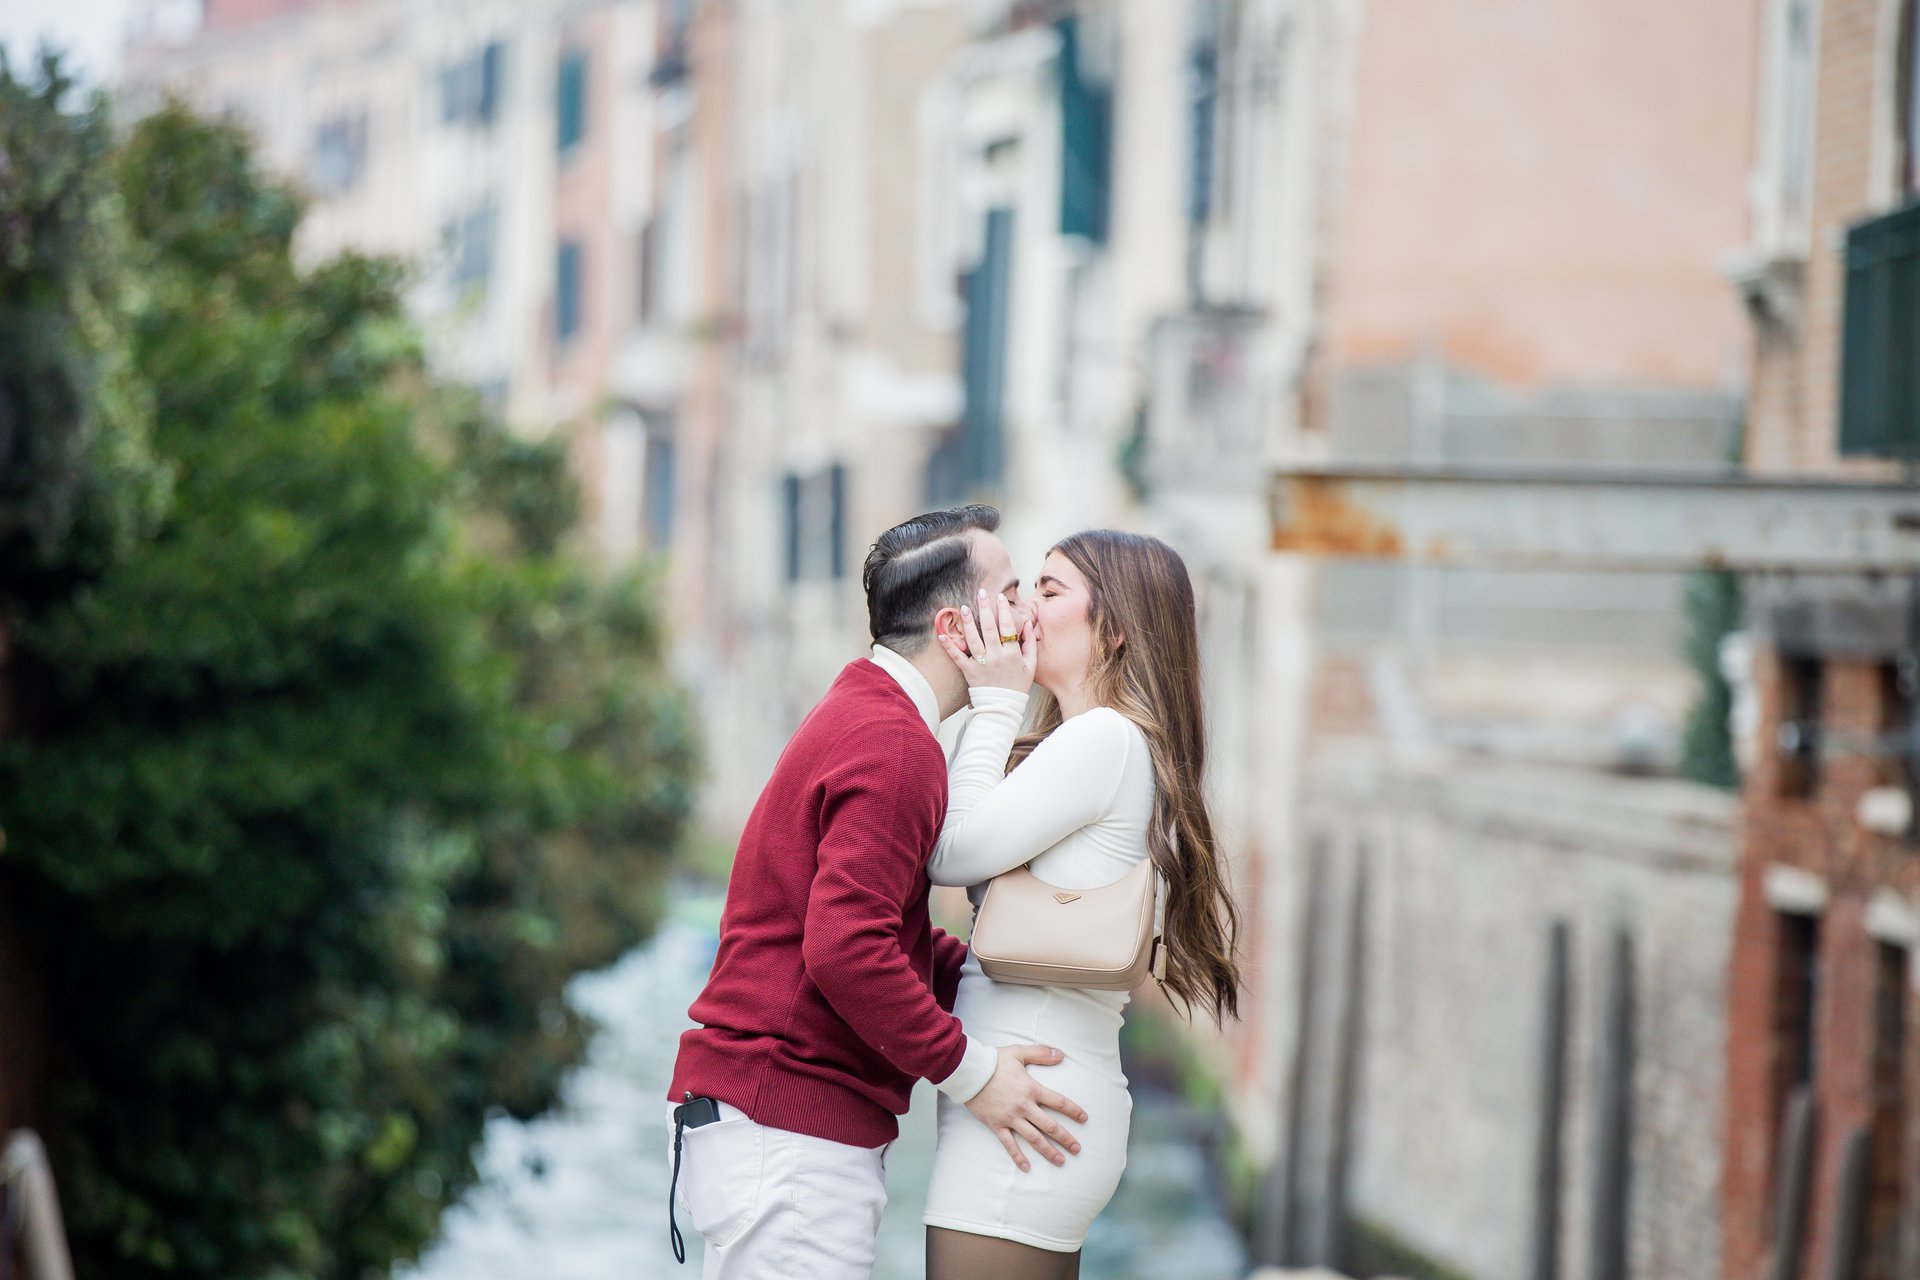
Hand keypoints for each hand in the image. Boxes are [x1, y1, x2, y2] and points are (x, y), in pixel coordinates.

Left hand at [937, 587, 1036, 692]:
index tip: (1000, 597)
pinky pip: (958, 657)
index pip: (1008, 627)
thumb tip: (1028, 624)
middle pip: (991, 628)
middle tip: (981, 593)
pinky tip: (942, 634)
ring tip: (965, 607)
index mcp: (1012, 654)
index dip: (1004, 611)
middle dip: (986, 609)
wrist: (1003, 708)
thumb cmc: (1017, 686)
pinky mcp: (969, 672)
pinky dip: (950, 646)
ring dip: (969, 623)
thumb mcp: (1031, 666)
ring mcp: (982, 664)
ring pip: (974, 639)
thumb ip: (1030, 644)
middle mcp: (997, 657)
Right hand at [961, 1044, 1088, 1171]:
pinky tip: (1027, 1167)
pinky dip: (1018, 1157)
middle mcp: (1024, 1106)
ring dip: (1048, 1151)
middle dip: (1065, 1138)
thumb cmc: (994, 1061)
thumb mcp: (1019, 1052)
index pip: (1059, 1102)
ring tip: (1060, 1161)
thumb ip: (1041, 1053)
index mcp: (1032, 1089)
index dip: (1073, 1111)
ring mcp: (1010, 1118)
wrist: (969, 1073)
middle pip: (1050, 1126)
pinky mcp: (996, 1125)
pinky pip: (1009, 1144)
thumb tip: (1061, 1055)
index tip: (1084, 1119)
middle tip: (1077, 1149)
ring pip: (1033, 1138)